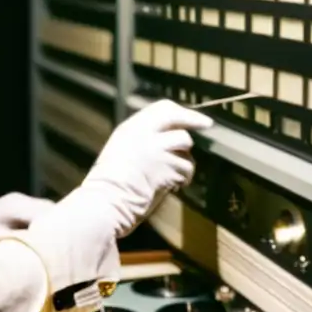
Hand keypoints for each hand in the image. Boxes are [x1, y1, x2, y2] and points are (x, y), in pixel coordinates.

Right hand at [83, 99, 212, 236]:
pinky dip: (184, 177)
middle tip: (206, 125)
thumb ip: (140, 139)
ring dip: (184, 158)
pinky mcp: (169, 168)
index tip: (193, 116)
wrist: (106, 202)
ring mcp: (158, 150)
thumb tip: (165, 137)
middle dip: (194, 120)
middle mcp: (145, 134)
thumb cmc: (108, 184)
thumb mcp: (120, 150)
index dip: (181, 112)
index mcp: (130, 128)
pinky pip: (186, 168)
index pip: (161, 109)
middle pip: (177, 118)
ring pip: (185, 145)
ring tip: (174, 172)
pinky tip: (174, 186)